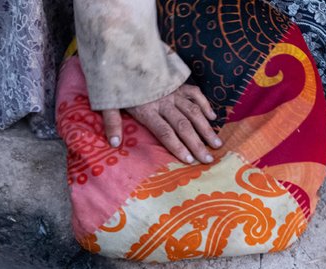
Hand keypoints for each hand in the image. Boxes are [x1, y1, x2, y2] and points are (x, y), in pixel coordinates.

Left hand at [102, 84, 221, 164]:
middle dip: (197, 144)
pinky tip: (212, 117)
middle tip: (209, 158)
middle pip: (183, 126)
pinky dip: (204, 104)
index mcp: (147, 109)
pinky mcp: (177, 83)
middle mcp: (163, 101)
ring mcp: (173, 92)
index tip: (190, 160)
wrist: (126, 50)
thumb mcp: (108, 101)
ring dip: (206, 128)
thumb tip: (114, 143)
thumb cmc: (116, 79)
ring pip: (193, 111)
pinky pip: (194, 94)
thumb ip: (112, 122)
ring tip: (217, 143)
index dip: (178, 147)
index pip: (165, 133)